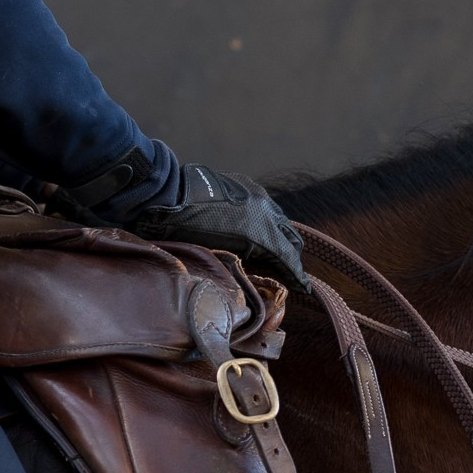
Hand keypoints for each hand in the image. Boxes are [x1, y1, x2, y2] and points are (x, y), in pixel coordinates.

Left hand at [131, 163, 305, 286]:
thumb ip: (244, 260)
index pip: (288, 258)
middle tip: (289, 271)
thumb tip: (253, 268)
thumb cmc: (186, 234)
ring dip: (279, 235)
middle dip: (291, 255)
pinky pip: (263, 205)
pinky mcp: (246, 185)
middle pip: (291, 238)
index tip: (303, 288)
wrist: (169, 198)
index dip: (296, 276)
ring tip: (272, 250)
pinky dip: (264, 219)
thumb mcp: (220, 256)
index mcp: (261, 234)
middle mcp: (266, 213)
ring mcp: (257, 196)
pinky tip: (255, 227)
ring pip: (279, 220)